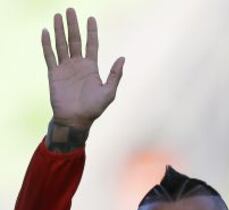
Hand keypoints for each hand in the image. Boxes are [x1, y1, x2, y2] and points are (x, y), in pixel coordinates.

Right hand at [41, 7, 124, 129]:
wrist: (75, 120)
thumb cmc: (93, 109)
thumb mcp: (108, 93)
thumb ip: (115, 75)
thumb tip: (122, 58)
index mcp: (91, 68)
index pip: (91, 45)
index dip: (91, 32)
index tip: (91, 18)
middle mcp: (77, 65)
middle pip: (75, 40)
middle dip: (73, 25)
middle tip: (71, 10)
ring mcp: (65, 68)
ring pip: (62, 44)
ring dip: (59, 30)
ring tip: (58, 15)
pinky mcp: (54, 74)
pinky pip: (50, 56)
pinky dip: (47, 44)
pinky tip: (46, 32)